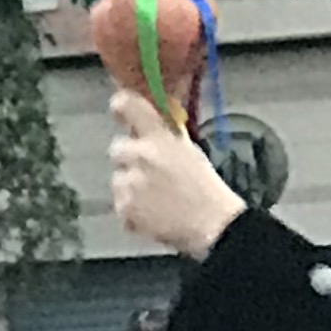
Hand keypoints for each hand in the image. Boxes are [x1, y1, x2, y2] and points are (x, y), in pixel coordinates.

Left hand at [108, 91, 247, 258]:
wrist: (212, 225)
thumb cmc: (206, 188)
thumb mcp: (190, 151)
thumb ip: (169, 134)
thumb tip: (159, 120)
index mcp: (159, 136)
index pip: (127, 105)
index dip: (121, 106)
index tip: (120, 110)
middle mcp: (140, 154)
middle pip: (117, 148)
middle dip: (130, 159)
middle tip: (149, 173)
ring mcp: (130, 182)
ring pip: (118, 179)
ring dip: (131, 187)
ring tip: (155, 200)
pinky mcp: (124, 208)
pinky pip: (120, 204)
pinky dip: (132, 211)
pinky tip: (153, 215)